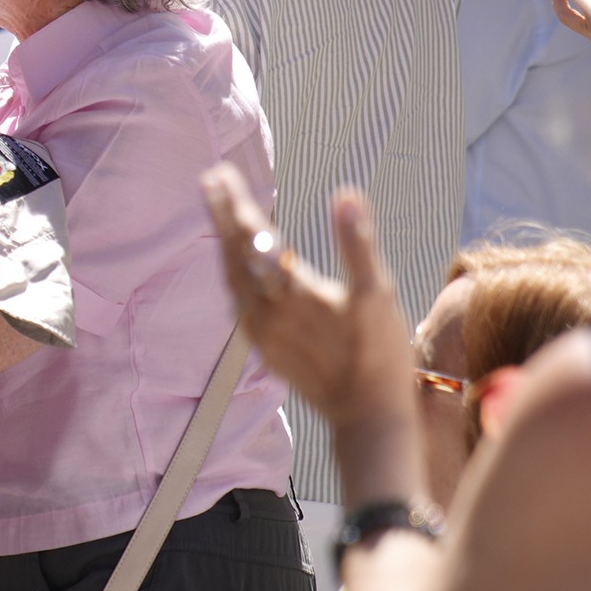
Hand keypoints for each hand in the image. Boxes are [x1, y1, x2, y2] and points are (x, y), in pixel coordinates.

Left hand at [203, 166, 414, 431]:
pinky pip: (239, 301)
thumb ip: (356, 243)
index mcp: (291, 292)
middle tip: (211, 179)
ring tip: (221, 214)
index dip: (234, 202)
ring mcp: (261, 332)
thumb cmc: (379, 354)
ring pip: (231, 278)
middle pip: (233, 252)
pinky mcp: (265, 349)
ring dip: (224, 243)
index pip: (251, 235)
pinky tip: (238, 267)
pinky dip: (234, 273)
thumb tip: (345, 195)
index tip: (220, 173)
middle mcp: (266, 312)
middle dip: (221, 214)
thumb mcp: (377, 295)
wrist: (368, 417)